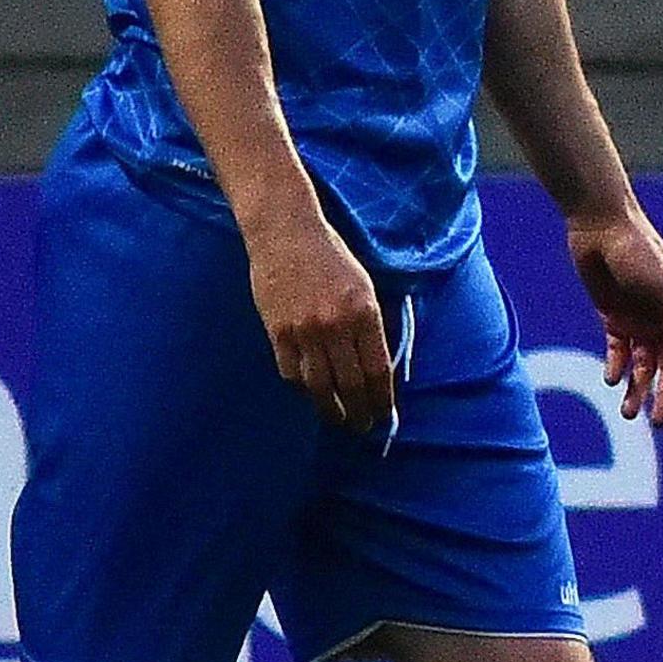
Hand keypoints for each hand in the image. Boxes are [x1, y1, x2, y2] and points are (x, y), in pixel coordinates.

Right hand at [249, 219, 394, 431]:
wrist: (287, 234)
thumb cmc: (330, 257)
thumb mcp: (363, 285)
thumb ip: (370, 325)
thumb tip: (376, 366)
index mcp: (365, 313)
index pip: (377, 370)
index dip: (382, 398)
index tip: (384, 415)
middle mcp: (337, 326)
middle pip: (351, 384)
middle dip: (360, 411)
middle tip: (363, 427)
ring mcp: (305, 331)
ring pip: (319, 385)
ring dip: (331, 408)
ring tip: (338, 419)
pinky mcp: (278, 332)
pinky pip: (291, 372)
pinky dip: (302, 387)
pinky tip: (310, 392)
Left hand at [573, 204, 662, 425]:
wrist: (601, 227)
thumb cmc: (640, 251)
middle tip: (659, 424)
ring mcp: (641, 321)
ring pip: (644, 366)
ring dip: (639, 390)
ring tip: (628, 414)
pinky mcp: (615, 319)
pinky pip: (618, 353)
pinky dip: (616, 368)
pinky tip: (612, 380)